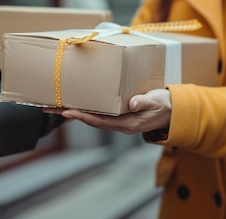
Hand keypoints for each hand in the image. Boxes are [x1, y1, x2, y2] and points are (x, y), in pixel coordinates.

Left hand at [43, 89, 171, 134]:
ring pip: (93, 117)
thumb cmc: (166, 105)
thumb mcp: (156, 101)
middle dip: (70, 113)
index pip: (99, 121)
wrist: (176, 111)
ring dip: (76, 111)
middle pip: (90, 120)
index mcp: (127, 123)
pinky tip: (79, 102)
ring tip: (57, 104)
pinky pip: (100, 113)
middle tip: (49, 107)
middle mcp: (120, 124)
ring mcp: (120, 121)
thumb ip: (143, 102)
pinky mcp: (121, 115)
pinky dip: (87, 108)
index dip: (81, 116)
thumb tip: (130, 103)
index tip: (65, 111)